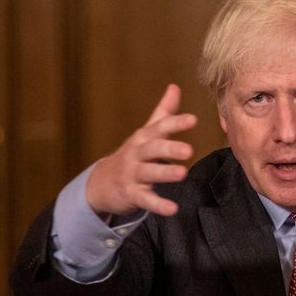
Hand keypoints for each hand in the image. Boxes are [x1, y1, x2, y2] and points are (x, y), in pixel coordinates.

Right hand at [86, 84, 196, 216]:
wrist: (101, 182)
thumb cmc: (133, 154)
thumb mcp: (146, 132)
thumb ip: (163, 112)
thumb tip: (175, 87)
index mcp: (144, 138)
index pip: (160, 127)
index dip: (176, 123)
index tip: (193, 120)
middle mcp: (137, 154)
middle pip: (153, 149)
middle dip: (169, 149)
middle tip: (188, 150)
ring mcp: (133, 174)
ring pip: (149, 173)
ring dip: (165, 173)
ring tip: (183, 173)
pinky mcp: (131, 194)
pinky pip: (146, 200)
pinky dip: (159, 205)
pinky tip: (173, 209)